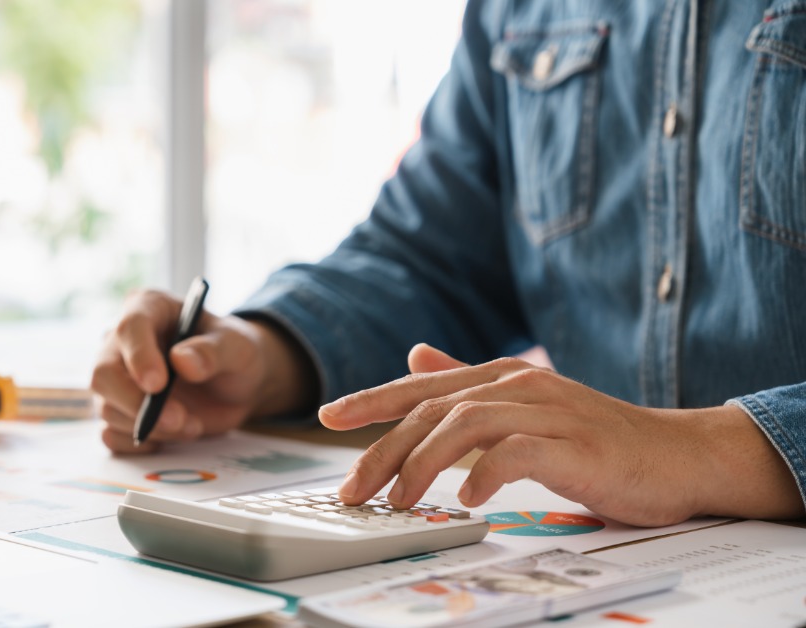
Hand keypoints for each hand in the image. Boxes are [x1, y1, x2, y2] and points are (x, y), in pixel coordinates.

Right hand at [91, 289, 313, 453]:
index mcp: (148, 309)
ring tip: (193, 425)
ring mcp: (117, 379)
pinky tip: (172, 435)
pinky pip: (110, 435)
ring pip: (108, 409)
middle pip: (104, 374)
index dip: (139, 356)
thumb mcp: (238, 346)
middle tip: (179, 419)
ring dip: (152, 427)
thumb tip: (182, 361)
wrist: (236, 385)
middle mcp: (123, 343)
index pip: (130, 328)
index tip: (158, 385)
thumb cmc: (234, 354)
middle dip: (137, 403)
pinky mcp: (119, 411)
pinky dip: (140, 444)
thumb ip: (214, 351)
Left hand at [320, 344, 803, 525]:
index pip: (422, 385)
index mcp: (500, 376)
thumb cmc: (593, 437)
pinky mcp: (573, 444)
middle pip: (431, 409)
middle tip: (353, 489)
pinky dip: (485, 473)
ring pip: (463, 424)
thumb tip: (416, 354)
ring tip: (398, 501)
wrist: (676, 454)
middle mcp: (517, 384)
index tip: (328, 416)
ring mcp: (546, 410)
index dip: (371, 399)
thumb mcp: (524, 405)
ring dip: (422, 464)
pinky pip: (517, 452)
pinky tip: (468, 500)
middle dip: (383, 448)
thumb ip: (468, 382)